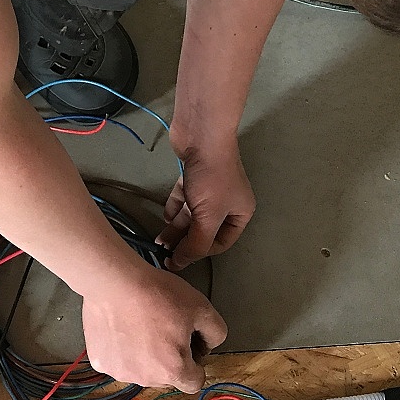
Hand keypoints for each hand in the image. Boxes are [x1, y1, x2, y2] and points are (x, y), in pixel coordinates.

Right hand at [81, 262, 226, 392]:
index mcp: (173, 370)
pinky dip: (121, 350)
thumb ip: (216, 333)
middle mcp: (146, 379)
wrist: (114, 281)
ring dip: (144, 355)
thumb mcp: (202, 307)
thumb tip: (207, 345)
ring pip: (140, 370)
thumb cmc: (156, 293)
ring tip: (139, 324)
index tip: (187, 343)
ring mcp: (119, 372)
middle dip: (168, 358)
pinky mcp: (100, 362)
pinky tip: (121, 327)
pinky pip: (117, 361)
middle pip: (166, 376)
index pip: (194, 382)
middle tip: (163, 327)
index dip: (196, 362)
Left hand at [158, 141, 255, 269]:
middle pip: (204, 229)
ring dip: (177, 227)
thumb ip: (196, 244)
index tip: (180, 259)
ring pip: (192, 214)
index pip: (221, 243)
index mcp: (240, 212)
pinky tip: (166, 215)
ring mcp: (210, 188)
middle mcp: (228, 201)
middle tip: (165, 252)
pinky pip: (184, 198)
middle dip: (185, 240)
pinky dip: (175, 206)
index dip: (201, 253)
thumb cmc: (212, 178)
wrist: (202, 135)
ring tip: (159, 239)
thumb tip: (181, 263)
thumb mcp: (208, 217)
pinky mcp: (194, 176)